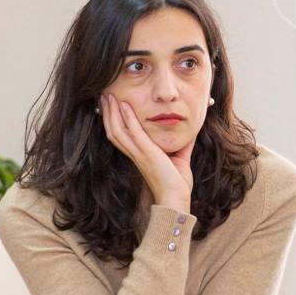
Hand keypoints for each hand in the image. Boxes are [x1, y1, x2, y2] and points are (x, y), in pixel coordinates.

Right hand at [101, 93, 193, 211]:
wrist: (176, 199)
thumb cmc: (177, 184)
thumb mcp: (180, 159)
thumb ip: (182, 145)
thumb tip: (191, 133)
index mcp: (139, 156)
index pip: (120, 136)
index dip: (113, 121)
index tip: (111, 105)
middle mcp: (135, 154)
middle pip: (113, 131)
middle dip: (107, 113)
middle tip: (103, 96)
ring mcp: (138, 153)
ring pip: (116, 130)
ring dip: (111, 112)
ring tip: (107, 96)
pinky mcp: (146, 153)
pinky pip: (132, 132)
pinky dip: (127, 117)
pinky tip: (124, 104)